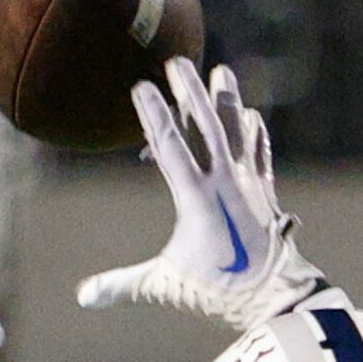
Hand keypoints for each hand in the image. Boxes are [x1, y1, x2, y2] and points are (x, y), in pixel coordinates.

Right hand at [77, 58, 325, 332]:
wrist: (278, 300)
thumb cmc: (220, 294)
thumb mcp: (167, 287)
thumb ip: (125, 286)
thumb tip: (84, 297)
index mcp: (197, 200)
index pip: (170, 147)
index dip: (154, 115)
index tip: (140, 87)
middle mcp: (226, 184)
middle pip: (207, 127)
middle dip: (190, 92)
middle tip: (177, 62)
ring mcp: (250, 186)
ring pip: (238, 133)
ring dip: (229, 101)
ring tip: (222, 71)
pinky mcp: (267, 195)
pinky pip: (261, 154)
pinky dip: (256, 133)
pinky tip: (253, 116)